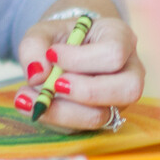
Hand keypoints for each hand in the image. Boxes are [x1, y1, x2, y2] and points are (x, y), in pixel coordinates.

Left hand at [14, 14, 145, 129]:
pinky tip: (31, 106)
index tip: (52, 54)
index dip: (81, 59)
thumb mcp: (43, 32)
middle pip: (128, 89)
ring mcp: (119, 99)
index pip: (113, 53)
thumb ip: (34, 46)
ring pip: (103, 115)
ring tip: (29, 97)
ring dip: (63, 111)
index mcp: (120, 38)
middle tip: (54, 84)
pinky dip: (53, 118)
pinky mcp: (102, 117)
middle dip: (86, 91)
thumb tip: (37, 76)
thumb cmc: (60, 39)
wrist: (64, 53)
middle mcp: (130, 71)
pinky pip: (82, 127)